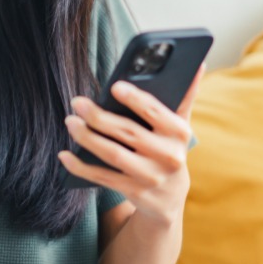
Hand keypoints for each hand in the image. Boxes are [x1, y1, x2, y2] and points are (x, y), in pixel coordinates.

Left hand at [58, 64, 206, 225]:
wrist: (170, 199)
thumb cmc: (169, 150)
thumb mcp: (180, 127)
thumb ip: (185, 97)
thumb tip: (198, 64)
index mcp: (179, 133)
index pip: (155, 112)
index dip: (135, 99)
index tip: (114, 86)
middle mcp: (168, 156)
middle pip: (128, 132)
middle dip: (99, 117)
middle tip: (77, 102)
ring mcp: (150, 177)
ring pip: (112, 154)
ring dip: (87, 138)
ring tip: (70, 121)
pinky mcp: (134, 192)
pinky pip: (102, 178)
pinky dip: (81, 167)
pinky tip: (64, 155)